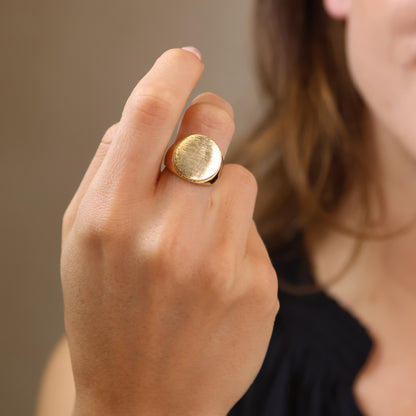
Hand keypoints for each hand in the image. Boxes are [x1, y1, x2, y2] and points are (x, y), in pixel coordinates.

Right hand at [61, 47, 278, 415]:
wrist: (145, 400)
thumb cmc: (107, 315)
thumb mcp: (80, 239)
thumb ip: (106, 170)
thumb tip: (140, 123)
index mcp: (109, 217)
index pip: (151, 111)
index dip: (171, 70)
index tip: (184, 57)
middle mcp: (166, 235)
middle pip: (213, 127)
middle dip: (209, 121)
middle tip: (201, 140)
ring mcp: (219, 263)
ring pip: (241, 177)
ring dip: (219, 192)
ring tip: (194, 238)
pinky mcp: (258, 286)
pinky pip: (253, 228)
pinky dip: (234, 236)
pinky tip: (211, 275)